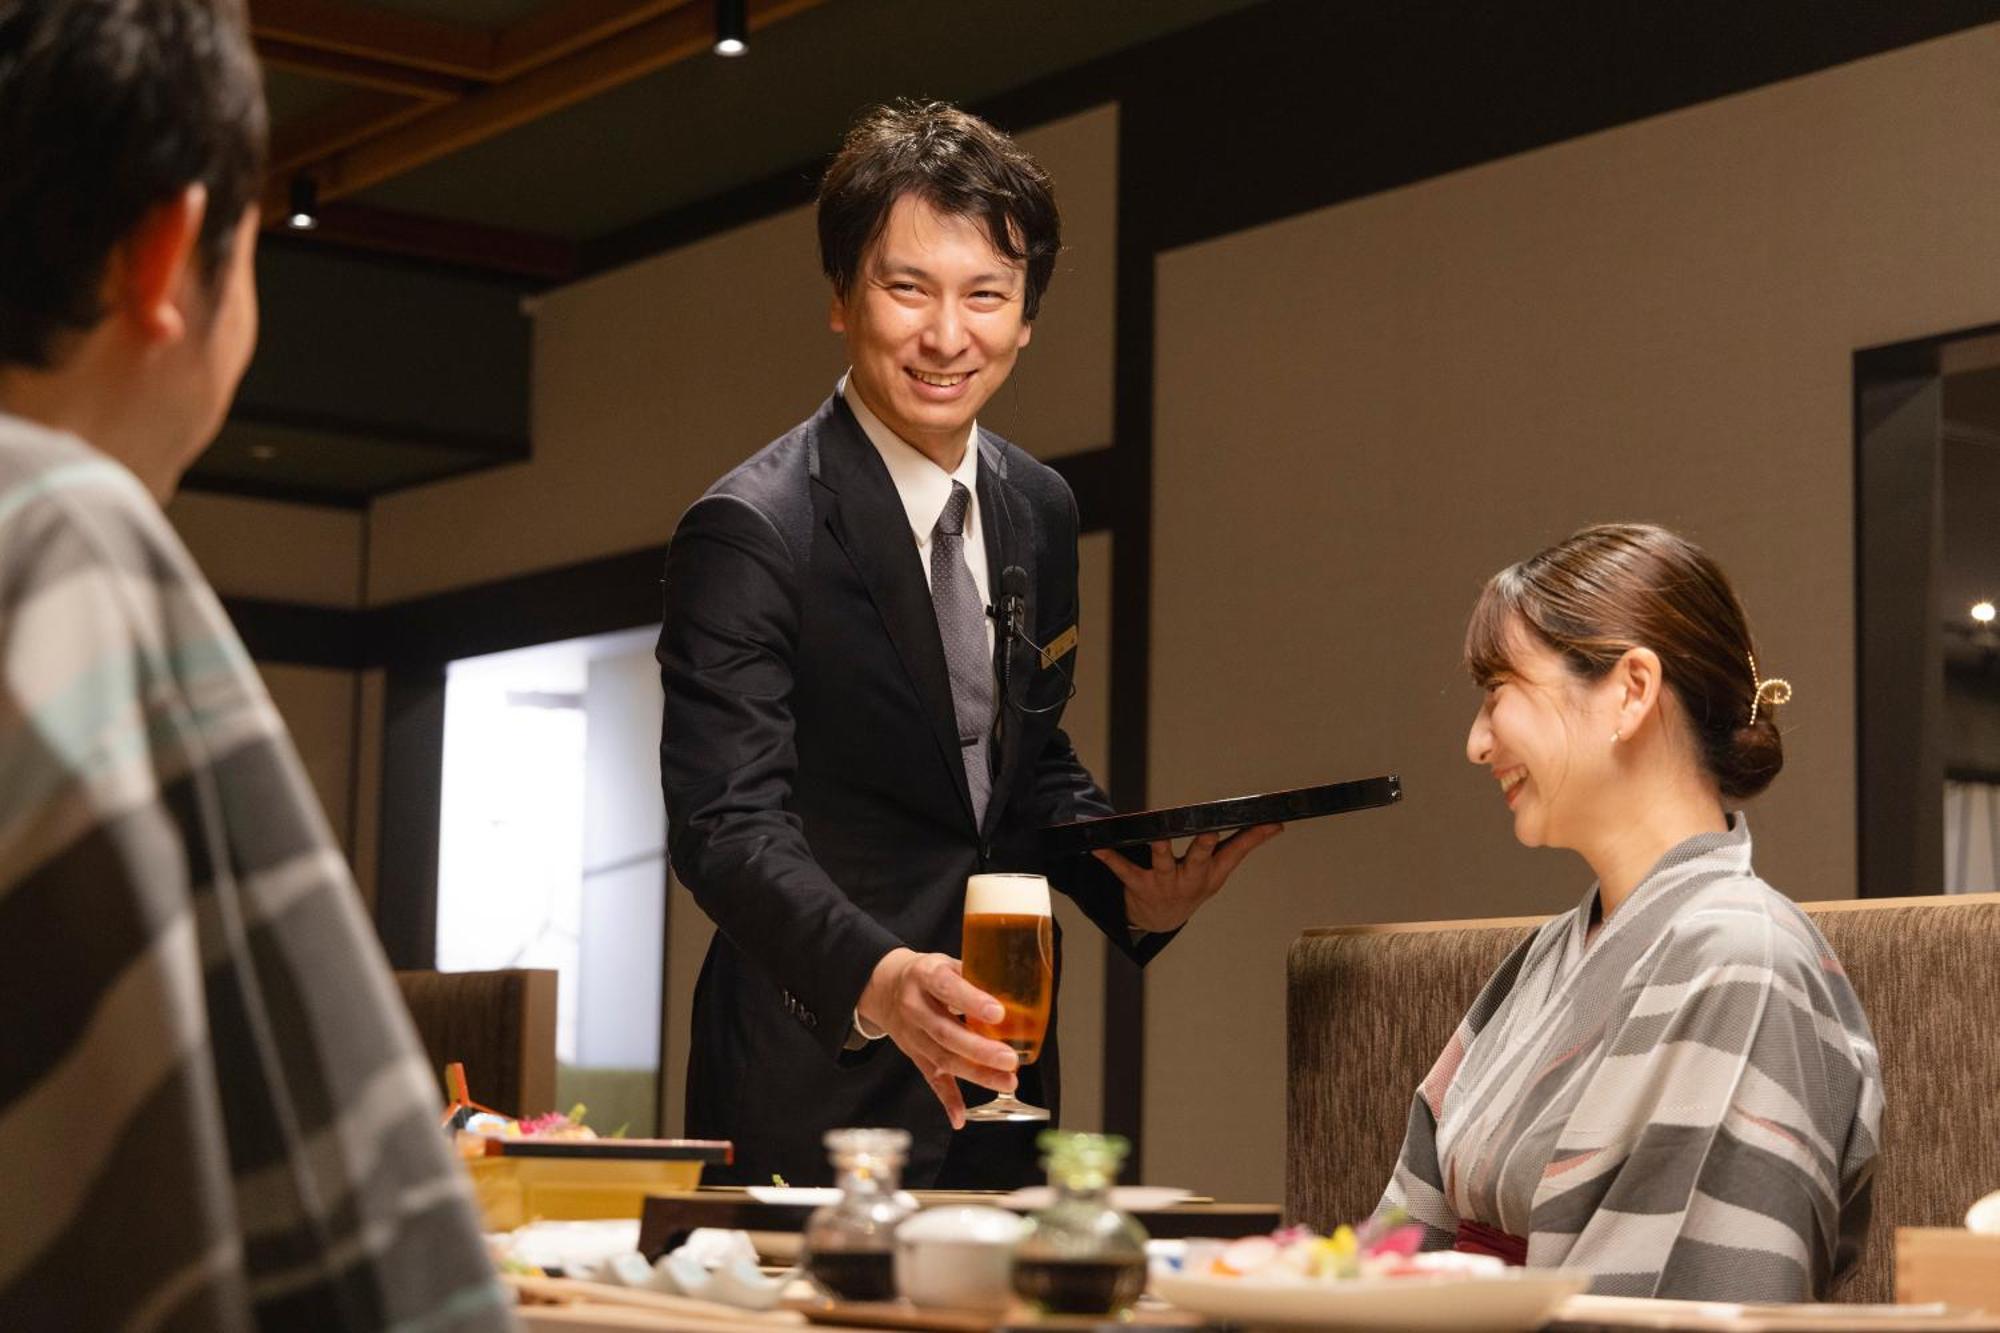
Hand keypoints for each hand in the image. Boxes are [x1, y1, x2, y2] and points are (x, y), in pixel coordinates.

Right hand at [857, 947, 1019, 1128]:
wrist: (883, 987)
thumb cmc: (926, 973)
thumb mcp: (945, 962)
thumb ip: (975, 974)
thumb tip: (1017, 988)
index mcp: (924, 976)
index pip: (947, 987)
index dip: (972, 1001)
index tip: (998, 1013)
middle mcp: (914, 1007)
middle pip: (945, 1032)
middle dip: (980, 1049)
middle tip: (1010, 1059)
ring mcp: (912, 1035)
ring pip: (942, 1058)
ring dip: (976, 1074)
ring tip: (1007, 1082)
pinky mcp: (914, 1055)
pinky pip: (930, 1079)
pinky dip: (947, 1099)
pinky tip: (960, 1117)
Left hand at [1093, 824, 1282, 932]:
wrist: (1161, 919)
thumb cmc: (1195, 883)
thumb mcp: (1221, 869)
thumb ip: (1246, 843)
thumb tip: (1277, 823)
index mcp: (1212, 872)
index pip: (1236, 851)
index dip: (1253, 837)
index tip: (1269, 821)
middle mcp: (1190, 878)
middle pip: (1199, 859)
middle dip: (1204, 846)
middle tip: (1209, 833)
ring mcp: (1164, 883)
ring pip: (1163, 862)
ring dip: (1159, 848)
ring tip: (1155, 833)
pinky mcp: (1138, 884)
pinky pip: (1123, 869)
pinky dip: (1109, 857)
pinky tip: (1097, 845)